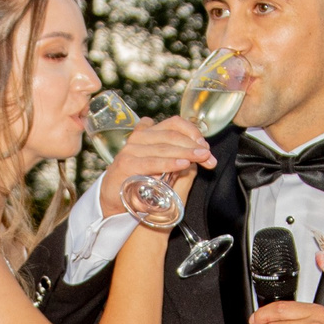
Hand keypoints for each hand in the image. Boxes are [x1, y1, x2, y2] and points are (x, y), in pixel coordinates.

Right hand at [99, 116, 216, 216]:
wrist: (115, 200)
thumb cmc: (140, 183)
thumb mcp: (162, 166)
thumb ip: (179, 157)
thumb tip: (200, 153)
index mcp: (149, 133)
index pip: (174, 123)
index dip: (192, 131)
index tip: (205, 145)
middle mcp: (139, 138)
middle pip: (172, 135)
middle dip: (194, 146)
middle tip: (208, 157)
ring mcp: (132, 150)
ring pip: (165, 147)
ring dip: (186, 152)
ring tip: (202, 158)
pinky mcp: (127, 165)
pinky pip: (152, 162)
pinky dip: (169, 163)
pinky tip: (183, 165)